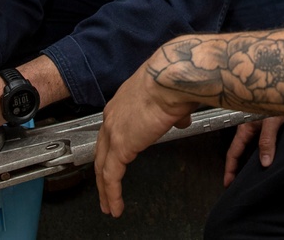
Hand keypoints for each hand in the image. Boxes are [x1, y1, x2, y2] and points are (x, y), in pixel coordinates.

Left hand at [93, 60, 198, 217]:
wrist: (171, 77)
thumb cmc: (173, 79)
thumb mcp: (172, 98)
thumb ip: (174, 113)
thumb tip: (181, 120)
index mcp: (123, 103)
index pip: (112, 131)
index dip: (112, 148)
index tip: (115, 160)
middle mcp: (112, 116)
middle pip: (101, 150)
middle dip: (102, 171)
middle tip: (103, 189)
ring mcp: (114, 131)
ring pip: (102, 167)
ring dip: (104, 189)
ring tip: (108, 206)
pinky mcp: (121, 146)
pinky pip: (112, 177)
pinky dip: (112, 194)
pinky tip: (115, 207)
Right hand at [223, 116, 283, 186]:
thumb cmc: (277, 100)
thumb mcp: (272, 122)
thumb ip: (267, 141)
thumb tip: (264, 163)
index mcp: (245, 128)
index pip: (233, 153)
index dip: (230, 169)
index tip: (227, 184)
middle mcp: (248, 129)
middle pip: (239, 153)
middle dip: (237, 169)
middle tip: (237, 186)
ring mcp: (256, 129)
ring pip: (249, 149)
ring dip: (248, 162)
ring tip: (250, 178)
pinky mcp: (266, 128)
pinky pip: (259, 145)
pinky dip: (258, 155)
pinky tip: (264, 162)